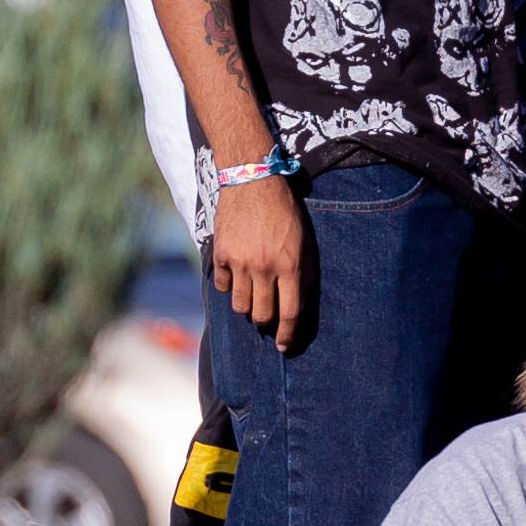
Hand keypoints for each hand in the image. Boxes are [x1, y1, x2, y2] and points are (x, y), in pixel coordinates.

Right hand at [209, 166, 311, 348]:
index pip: (289, 312)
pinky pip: (224, 286)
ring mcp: (240, 262)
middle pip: (261, 315)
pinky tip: (237, 274)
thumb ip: (303, 274)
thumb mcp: (304, 242)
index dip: (288, 334)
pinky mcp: (221, 254)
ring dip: (247, 305)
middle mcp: (264, 267)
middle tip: (268, 314)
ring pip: (240, 306)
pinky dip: (230, 286)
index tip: (285, 346)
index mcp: (290, 265)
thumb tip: (298, 307)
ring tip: (253, 293)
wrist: (252, 180)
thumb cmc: (285, 212)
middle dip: (266, 320)